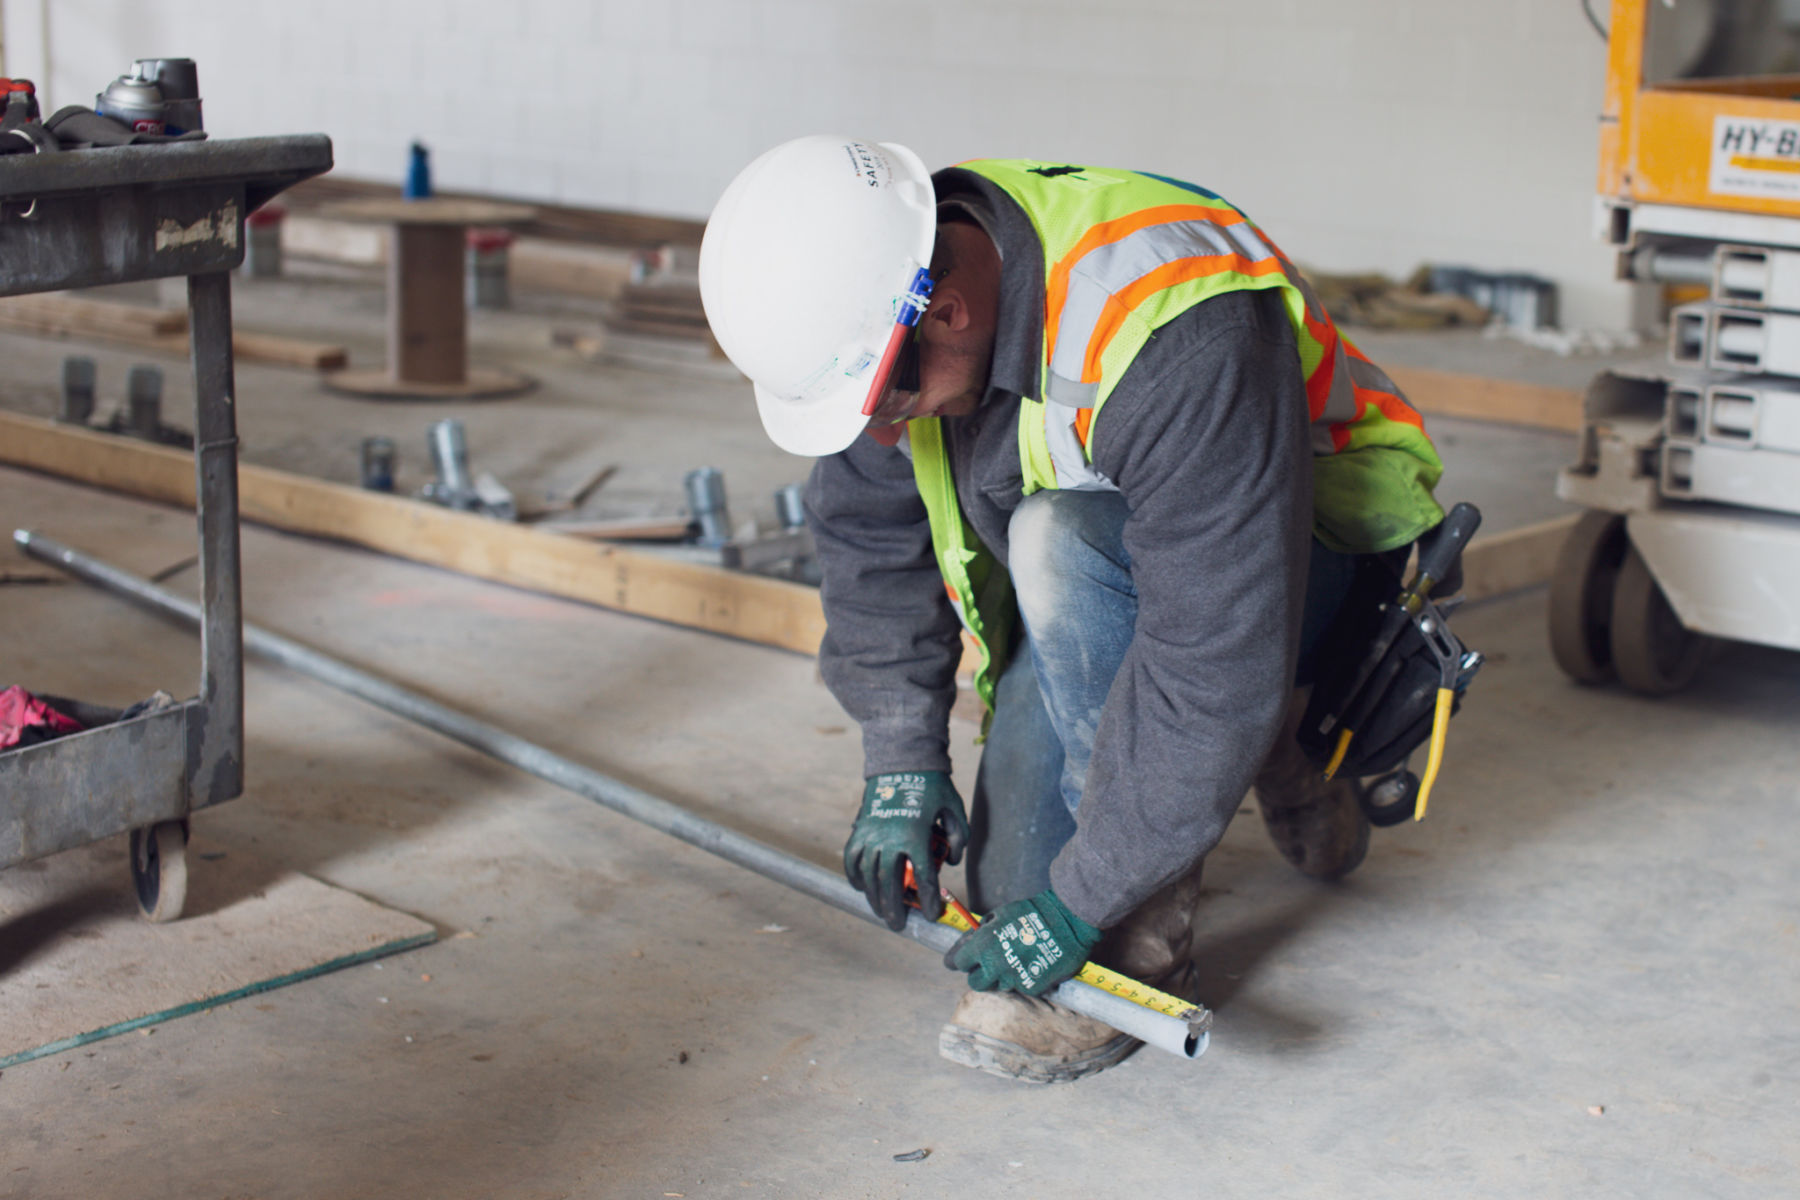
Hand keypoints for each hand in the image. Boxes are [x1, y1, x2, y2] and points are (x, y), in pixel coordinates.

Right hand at [843, 771, 968, 930]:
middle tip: (898, 926)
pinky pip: (852, 859)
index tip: (931, 915)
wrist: (902, 760)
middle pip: (890, 884)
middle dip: (895, 908)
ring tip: (881, 912)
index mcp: (916, 836)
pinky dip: (854, 876)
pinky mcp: (859, 829)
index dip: (928, 901)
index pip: (923, 879)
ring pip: (868, 875)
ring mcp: (871, 834)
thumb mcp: (955, 809)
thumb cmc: (932, 786)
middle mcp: (890, 839)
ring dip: (874, 897)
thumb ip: (959, 838)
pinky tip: (861, 887)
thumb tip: (952, 862)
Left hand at [944, 888, 1101, 996]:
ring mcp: (1013, 978)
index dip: (963, 959)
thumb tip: (968, 943)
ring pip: (998, 986)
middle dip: (979, 974)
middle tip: (990, 965)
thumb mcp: (999, 914)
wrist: (1067, 921)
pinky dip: (1024, 978)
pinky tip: (1033, 964)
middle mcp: (995, 965)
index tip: (968, 959)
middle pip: (975, 982)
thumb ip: (981, 932)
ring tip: (1017, 959)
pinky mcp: (1031, 987)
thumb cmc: (1031, 913)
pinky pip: (1020, 987)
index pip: (958, 962)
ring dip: (1003, 977)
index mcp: (983, 945)